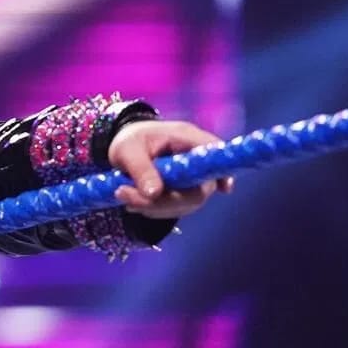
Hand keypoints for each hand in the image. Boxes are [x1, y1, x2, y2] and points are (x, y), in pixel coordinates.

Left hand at [108, 120, 234, 218]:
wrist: (126, 147)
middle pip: (199, 189)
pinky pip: (176, 208)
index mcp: (186, 138)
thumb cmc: (129, 141)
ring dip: (155, 207)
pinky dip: (154, 210)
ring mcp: (192, 178)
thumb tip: (154, 193)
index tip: (223, 188)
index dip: (222, 171)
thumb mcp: (127, 150)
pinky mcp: (183, 192)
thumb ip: (141, 169)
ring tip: (124, 194)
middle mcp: (194, 159)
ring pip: (186, 203)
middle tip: (127, 196)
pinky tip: (133, 201)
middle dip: (165, 201)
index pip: (214, 153)